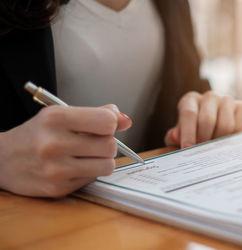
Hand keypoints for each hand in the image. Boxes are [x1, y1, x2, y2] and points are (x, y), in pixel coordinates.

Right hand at [0, 104, 131, 196]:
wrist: (2, 160)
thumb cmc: (37, 134)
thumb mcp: (61, 115)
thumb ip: (96, 114)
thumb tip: (126, 120)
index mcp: (56, 119)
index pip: (106, 121)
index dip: (111, 123)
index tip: (104, 125)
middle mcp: (54, 144)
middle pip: (110, 145)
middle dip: (107, 143)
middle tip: (93, 142)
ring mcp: (56, 169)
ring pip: (107, 165)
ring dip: (102, 160)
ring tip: (87, 155)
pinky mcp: (58, 188)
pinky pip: (93, 179)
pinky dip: (90, 172)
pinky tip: (74, 166)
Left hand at [165, 91, 241, 147]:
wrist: (211, 129)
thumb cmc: (192, 133)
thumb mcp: (180, 136)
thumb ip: (174, 137)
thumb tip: (174, 136)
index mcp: (190, 99)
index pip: (189, 113)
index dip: (188, 133)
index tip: (187, 148)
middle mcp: (209, 96)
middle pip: (207, 120)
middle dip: (203, 140)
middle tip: (201, 154)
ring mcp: (226, 100)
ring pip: (225, 125)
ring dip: (218, 142)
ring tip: (212, 151)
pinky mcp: (241, 107)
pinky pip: (238, 126)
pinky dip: (231, 138)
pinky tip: (224, 143)